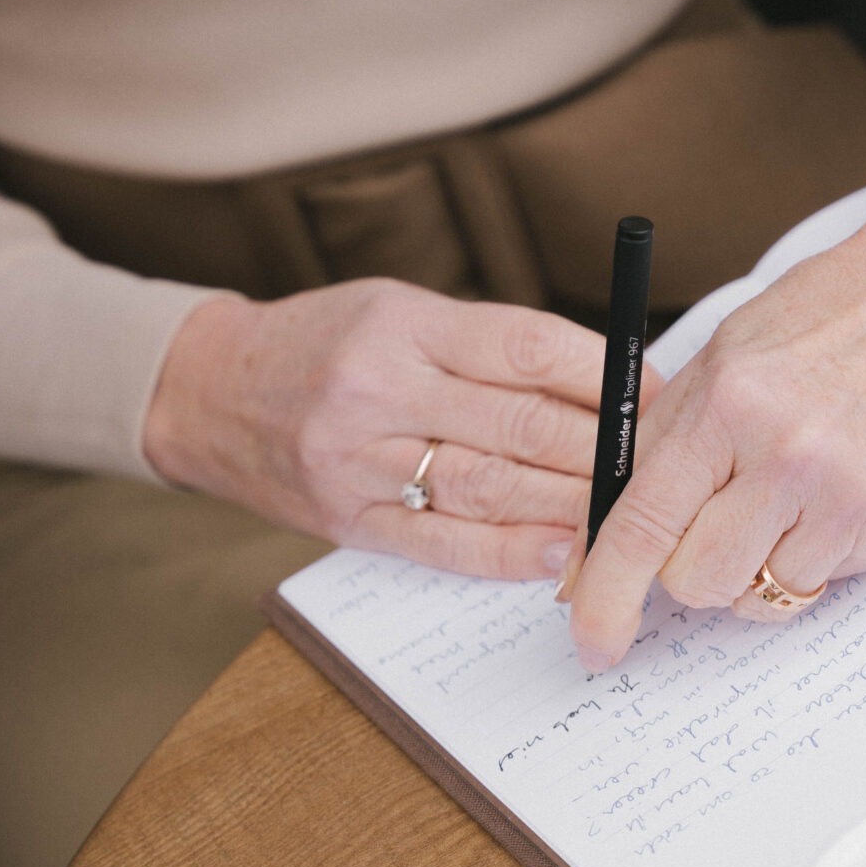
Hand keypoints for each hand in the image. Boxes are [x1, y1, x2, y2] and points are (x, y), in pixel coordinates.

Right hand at [144, 279, 657, 578]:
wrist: (206, 393)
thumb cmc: (324, 343)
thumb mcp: (398, 311)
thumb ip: (487, 346)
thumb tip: (602, 383)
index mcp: (402, 324)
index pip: (525, 347)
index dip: (603, 373)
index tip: (655, 391)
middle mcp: (380, 389)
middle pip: (520, 423)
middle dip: (603, 445)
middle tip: (658, 461)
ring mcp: (360, 461)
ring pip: (491, 486)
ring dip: (572, 503)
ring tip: (627, 511)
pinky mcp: (348, 521)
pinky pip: (444, 544)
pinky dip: (510, 554)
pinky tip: (561, 555)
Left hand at [561, 171, 865, 666]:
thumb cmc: (832, 310)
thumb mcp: (727, 354)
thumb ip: (664, 443)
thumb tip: (606, 537)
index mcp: (731, 403)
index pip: (643, 524)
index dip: (603, 594)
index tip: (590, 639)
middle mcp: (790, 455)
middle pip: (696, 581)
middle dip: (689, 566)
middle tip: (715, 518)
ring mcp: (852, 497)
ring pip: (759, 594)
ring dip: (757, 561)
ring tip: (791, 489)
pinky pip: (822, 580)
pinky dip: (815, 549)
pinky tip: (839, 485)